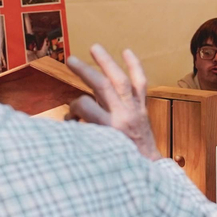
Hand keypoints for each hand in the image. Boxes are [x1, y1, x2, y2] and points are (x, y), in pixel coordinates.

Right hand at [67, 45, 160, 161]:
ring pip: (121, 80)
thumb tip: (69, 120)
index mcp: (109, 129)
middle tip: (70, 60)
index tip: (70, 114)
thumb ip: (83, 133)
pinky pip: (141, 83)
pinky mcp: (143, 107)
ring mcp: (135, 109)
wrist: (147, 168)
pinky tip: (126, 51)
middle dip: (86, 72)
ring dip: (107, 62)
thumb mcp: (98, 151)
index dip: (74, 105)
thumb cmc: (120, 163)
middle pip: (102, 87)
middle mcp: (123, 116)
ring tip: (95, 47)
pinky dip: (135, 66)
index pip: (85, 106)